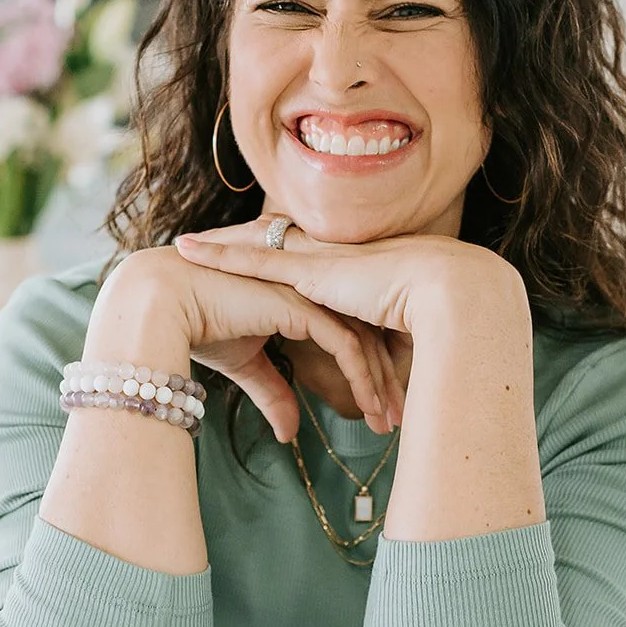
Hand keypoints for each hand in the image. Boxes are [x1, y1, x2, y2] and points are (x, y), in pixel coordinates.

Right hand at [95, 247, 396, 442]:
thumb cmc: (197, 326)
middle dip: (384, 381)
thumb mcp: (245, 367)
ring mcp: (309, 294)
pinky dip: (362, 378)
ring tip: (388, 423)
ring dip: (379, 385)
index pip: (349, 332)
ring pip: (362, 341)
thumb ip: (274, 393)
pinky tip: (370, 406)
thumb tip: (290, 434)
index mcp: (301, 296)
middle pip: (365, 336)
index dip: (367, 372)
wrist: (163, 305)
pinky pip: (346, 345)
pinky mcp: (301, 305)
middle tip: (396, 420)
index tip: (380, 410)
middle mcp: (311, 290)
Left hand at [174, 218, 513, 339]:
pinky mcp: (311, 271)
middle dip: (229, 244)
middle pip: (267, 245)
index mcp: (343, 271)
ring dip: (216, 248)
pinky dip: (218, 254)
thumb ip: (369, 351)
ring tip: (179, 247)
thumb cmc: (428, 319)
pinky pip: (254, 259)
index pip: (296, 258)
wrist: (446, 295)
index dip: (265, 256)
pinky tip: (189, 249)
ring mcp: (318, 262)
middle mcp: (327, 259)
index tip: (236, 254)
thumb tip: (365, 382)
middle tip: (189, 245)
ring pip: (254, 248)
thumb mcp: (388, 337)